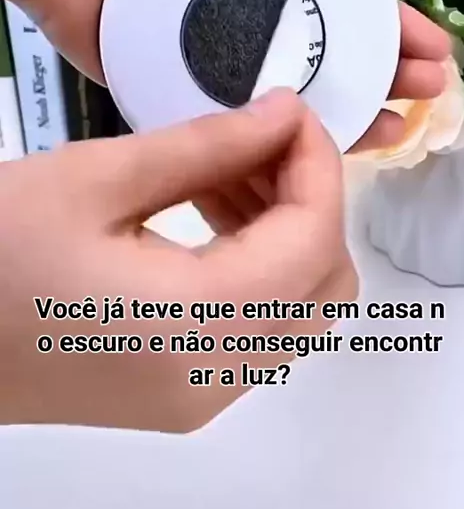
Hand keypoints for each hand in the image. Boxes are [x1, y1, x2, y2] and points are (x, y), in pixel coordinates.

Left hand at [0, 0, 449, 150]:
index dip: (393, 24)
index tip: (430, 50)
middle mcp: (248, 8)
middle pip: (329, 52)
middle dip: (386, 74)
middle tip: (425, 90)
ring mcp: (210, 50)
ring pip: (288, 96)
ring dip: (346, 114)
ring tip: (392, 124)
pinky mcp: (170, 83)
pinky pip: (227, 120)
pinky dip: (268, 141)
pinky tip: (310, 149)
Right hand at [0, 89, 353, 432]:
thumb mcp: (95, 178)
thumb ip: (207, 145)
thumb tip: (283, 117)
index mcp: (198, 327)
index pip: (312, 239)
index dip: (318, 164)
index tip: (293, 111)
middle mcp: (215, 379)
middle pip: (323, 283)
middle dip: (308, 197)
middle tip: (263, 136)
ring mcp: (199, 396)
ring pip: (295, 306)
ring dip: (283, 228)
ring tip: (230, 164)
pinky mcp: (179, 392)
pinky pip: (254, 325)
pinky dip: (256, 263)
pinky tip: (211, 207)